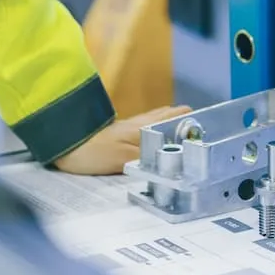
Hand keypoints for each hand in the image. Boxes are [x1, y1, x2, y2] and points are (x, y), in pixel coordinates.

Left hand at [54, 105, 191, 174]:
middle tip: (198, 140)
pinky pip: (147, 130)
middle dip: (187, 124)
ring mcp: (131, 126)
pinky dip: (157, 135)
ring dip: (172, 129)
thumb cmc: (93, 150)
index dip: (197, 121)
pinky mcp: (120, 133)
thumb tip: (175, 158)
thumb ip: (149, 158)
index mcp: (146, 126)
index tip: (210, 132)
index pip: (180, 115)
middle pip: (172, 116)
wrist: (64, 143)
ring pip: (159, 122)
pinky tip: (156, 147)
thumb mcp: (123, 159)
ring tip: (182, 145)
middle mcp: (141, 122)